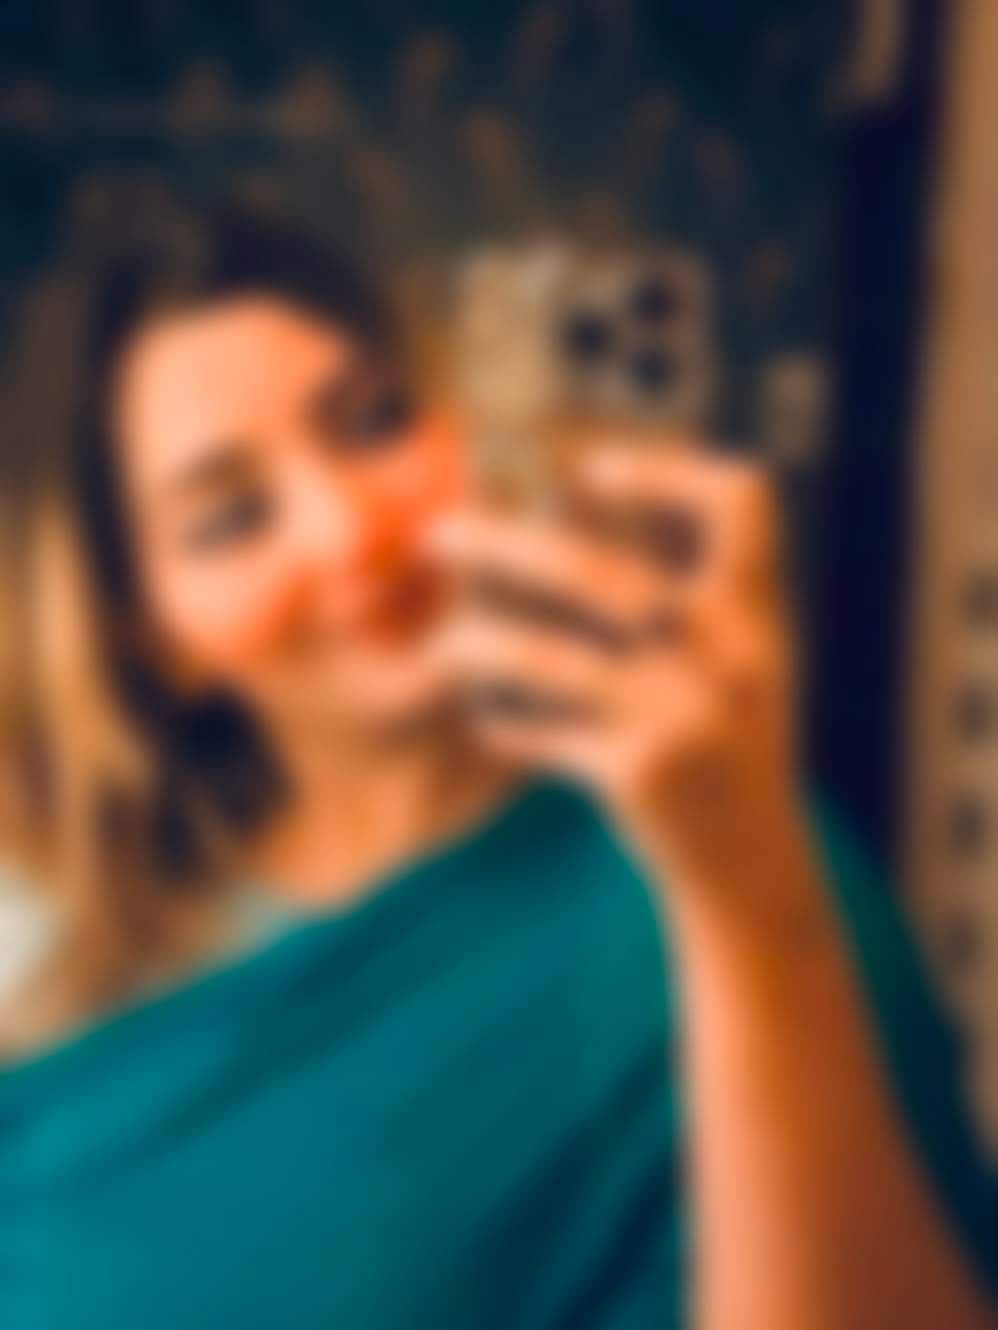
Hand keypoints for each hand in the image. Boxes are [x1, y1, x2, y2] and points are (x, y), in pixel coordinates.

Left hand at [428, 441, 801, 895]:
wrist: (752, 866)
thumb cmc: (731, 749)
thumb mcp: (742, 664)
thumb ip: (692, 600)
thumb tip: (570, 520)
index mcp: (756, 613)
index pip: (741, 503)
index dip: (666, 472)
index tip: (588, 476)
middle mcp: (727, 655)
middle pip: (594, 572)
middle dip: (500, 546)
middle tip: (438, 534)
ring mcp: (681, 716)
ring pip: (546, 657)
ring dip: (477, 641)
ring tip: (442, 639)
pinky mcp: (640, 774)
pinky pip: (542, 734)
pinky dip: (505, 723)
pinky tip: (485, 719)